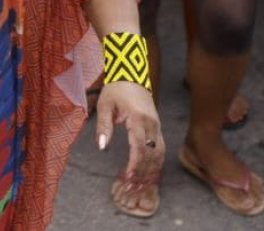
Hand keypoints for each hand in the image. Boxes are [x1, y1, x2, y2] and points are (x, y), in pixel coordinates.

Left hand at [97, 80, 164, 199]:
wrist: (131, 75)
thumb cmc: (116, 90)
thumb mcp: (104, 105)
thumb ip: (103, 126)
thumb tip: (102, 146)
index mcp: (137, 118)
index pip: (139, 146)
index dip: (135, 163)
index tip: (129, 176)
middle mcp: (151, 124)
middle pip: (151, 153)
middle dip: (143, 172)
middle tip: (132, 187)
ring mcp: (157, 125)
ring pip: (159, 153)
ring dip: (152, 170)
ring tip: (141, 185)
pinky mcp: (158, 127)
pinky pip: (161, 148)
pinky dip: (157, 162)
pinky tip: (151, 173)